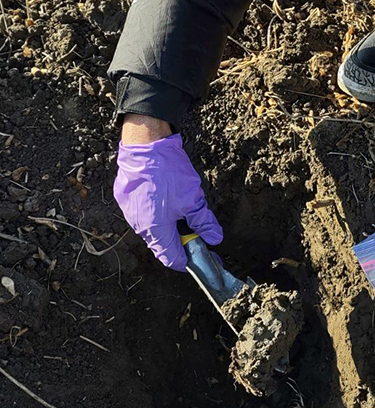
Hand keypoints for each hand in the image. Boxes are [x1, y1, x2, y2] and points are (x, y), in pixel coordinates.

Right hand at [114, 131, 222, 269]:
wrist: (144, 145)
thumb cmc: (167, 173)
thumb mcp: (192, 199)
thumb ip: (203, 222)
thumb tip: (215, 239)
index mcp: (155, 230)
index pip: (171, 258)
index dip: (188, 261)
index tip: (203, 258)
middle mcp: (139, 226)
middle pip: (162, 245)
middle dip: (181, 244)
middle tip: (198, 235)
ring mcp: (130, 212)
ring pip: (153, 229)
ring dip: (170, 228)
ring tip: (185, 215)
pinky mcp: (126, 199)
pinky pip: (145, 214)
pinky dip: (159, 214)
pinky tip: (169, 201)